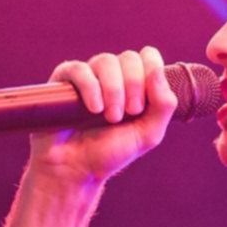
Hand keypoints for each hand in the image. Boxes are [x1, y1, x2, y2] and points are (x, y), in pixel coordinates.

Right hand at [28, 47, 177, 184]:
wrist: (75, 170)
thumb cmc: (110, 152)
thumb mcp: (148, 134)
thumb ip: (164, 105)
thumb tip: (158, 70)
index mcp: (134, 84)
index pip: (148, 57)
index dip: (150, 74)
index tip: (142, 106)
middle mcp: (111, 76)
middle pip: (129, 58)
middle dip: (133, 85)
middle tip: (127, 114)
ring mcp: (87, 77)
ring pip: (105, 61)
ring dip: (113, 89)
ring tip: (110, 117)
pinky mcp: (63, 82)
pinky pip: (79, 69)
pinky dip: (90, 87)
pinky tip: (94, 109)